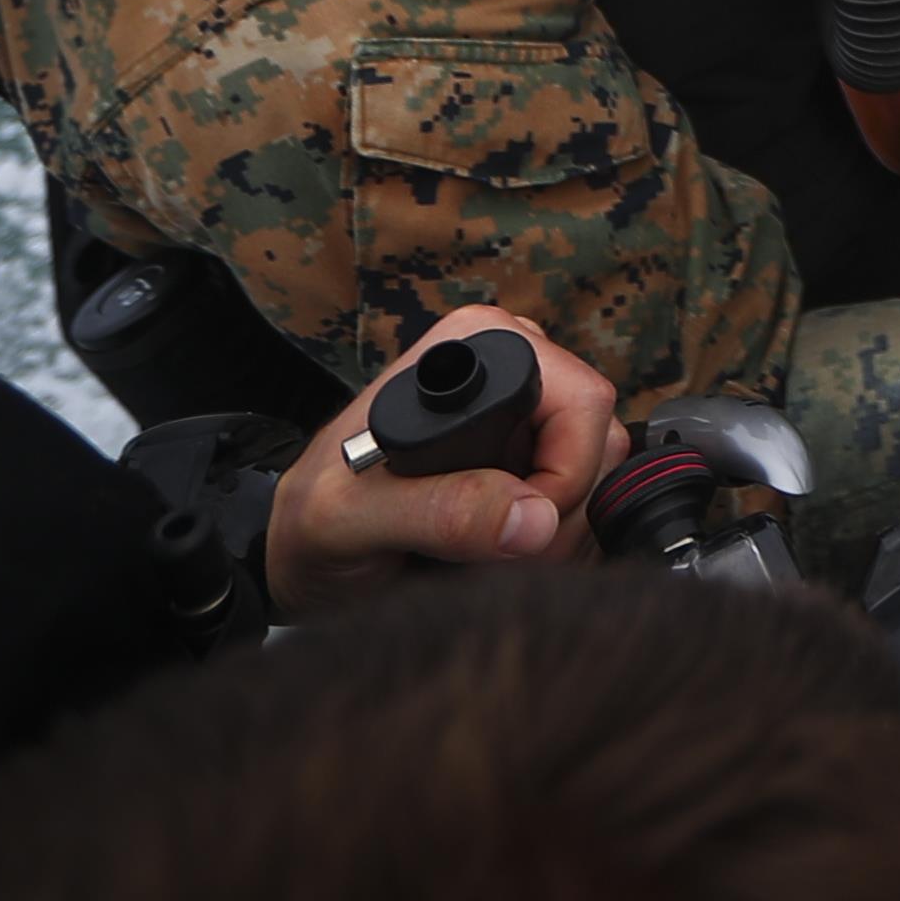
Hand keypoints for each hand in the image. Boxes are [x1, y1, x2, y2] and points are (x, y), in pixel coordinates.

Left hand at [264, 306, 620, 616]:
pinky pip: (584, 496)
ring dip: (553, 532)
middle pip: (599, 439)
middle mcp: (511, 364)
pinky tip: (494, 550)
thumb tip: (535, 517)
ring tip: (480, 552)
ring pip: (600, 474)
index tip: (509, 527)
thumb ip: (440, 512)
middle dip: (556, 512)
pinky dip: (550, 539)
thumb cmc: (312, 523)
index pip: (583, 403)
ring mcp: (525, 410)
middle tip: (490, 550)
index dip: (562, 476)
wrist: (299, 555)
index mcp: (476, 345)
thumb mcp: (353, 519)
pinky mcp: (530, 450)